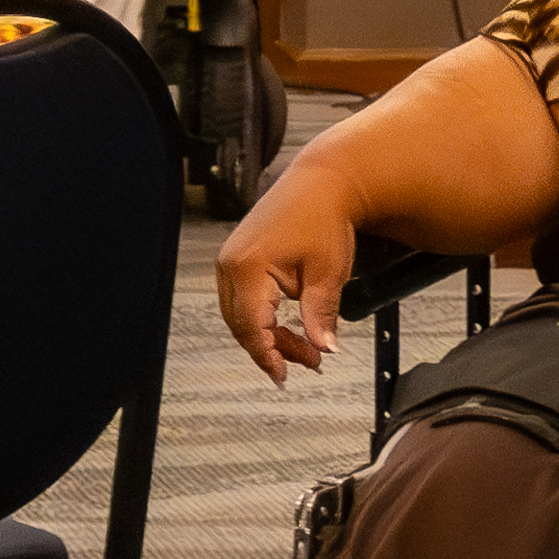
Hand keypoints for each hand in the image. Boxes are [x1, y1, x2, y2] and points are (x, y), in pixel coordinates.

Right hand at [216, 157, 359, 378]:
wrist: (323, 181)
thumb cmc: (324, 217)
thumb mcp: (328, 273)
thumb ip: (321, 315)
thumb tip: (324, 348)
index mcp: (248, 268)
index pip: (252, 327)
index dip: (268, 356)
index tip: (284, 377)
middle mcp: (230, 265)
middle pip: (243, 326)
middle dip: (274, 349)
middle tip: (309, 362)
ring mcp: (230, 260)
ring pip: (241, 315)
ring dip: (269, 335)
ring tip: (305, 348)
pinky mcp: (237, 258)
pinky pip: (244, 299)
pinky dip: (264, 317)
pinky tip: (288, 326)